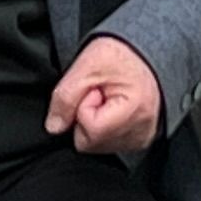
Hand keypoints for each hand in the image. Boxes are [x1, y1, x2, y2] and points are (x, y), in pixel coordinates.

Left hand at [45, 34, 162, 156]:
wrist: (145, 53)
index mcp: (134, 110)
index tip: (94, 89)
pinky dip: (106, 129)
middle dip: (87, 118)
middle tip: (99, 94)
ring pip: (98, 146)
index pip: (90, 129)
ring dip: (96, 124)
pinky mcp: (140, 141)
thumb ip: (65, 97)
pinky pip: (110, 145)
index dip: (82, 106)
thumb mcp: (86, 65)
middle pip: (91, 143)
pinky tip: (113, 109)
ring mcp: (142, 139)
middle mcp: (143, 131)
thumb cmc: (120, 55)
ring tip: (107, 99)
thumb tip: (55, 126)